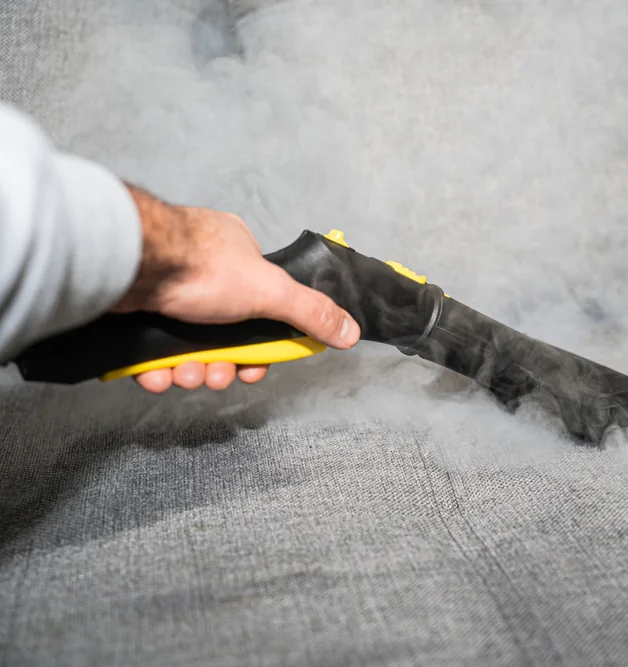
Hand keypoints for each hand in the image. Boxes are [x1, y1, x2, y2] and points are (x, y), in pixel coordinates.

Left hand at [112, 184, 359, 392]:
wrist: (128, 265)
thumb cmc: (198, 266)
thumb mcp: (270, 292)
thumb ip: (311, 313)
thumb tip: (350, 331)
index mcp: (240, 256)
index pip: (263, 309)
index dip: (262, 346)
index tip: (254, 367)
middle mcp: (204, 270)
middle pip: (226, 335)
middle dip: (223, 365)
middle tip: (219, 377)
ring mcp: (168, 289)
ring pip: (189, 347)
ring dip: (191, 371)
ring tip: (185, 376)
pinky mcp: (137, 309)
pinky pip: (154, 350)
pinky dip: (157, 369)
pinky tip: (157, 374)